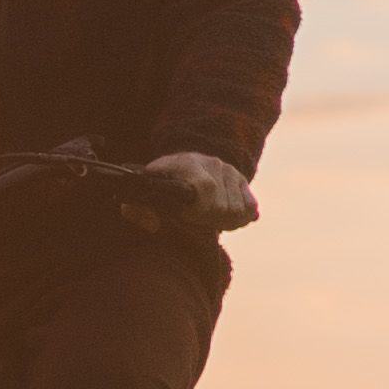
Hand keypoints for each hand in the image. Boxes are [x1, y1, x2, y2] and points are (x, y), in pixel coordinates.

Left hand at [132, 149, 257, 234]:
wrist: (183, 165)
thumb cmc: (161, 184)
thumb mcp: (143, 193)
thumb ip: (137, 209)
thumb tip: (151, 224)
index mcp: (188, 164)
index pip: (206, 188)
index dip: (199, 210)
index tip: (185, 215)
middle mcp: (212, 164)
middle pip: (223, 206)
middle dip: (208, 220)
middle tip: (193, 219)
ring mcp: (230, 171)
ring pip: (238, 211)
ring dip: (222, 221)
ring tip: (206, 217)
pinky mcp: (242, 181)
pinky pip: (250, 209)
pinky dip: (239, 219)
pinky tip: (223, 217)